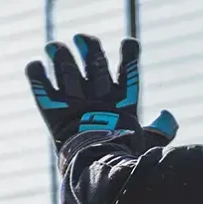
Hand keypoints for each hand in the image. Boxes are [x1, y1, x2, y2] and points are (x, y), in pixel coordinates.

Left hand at [28, 35, 176, 150]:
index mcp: (123, 103)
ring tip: (53, 47)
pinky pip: (42, 88)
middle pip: (94, 64)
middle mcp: (99, 98)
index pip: (129, 72)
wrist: (99, 166)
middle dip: (89, 48)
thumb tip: (168, 116)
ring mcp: (76, 103)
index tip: (128, 42)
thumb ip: (161, 130)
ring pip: (66, 70)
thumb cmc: (126, 158)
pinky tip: (34, 65)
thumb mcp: (148, 143)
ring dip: (59, 55)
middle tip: (81, 37)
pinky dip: (36, 75)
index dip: (129, 54)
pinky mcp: (54, 112)